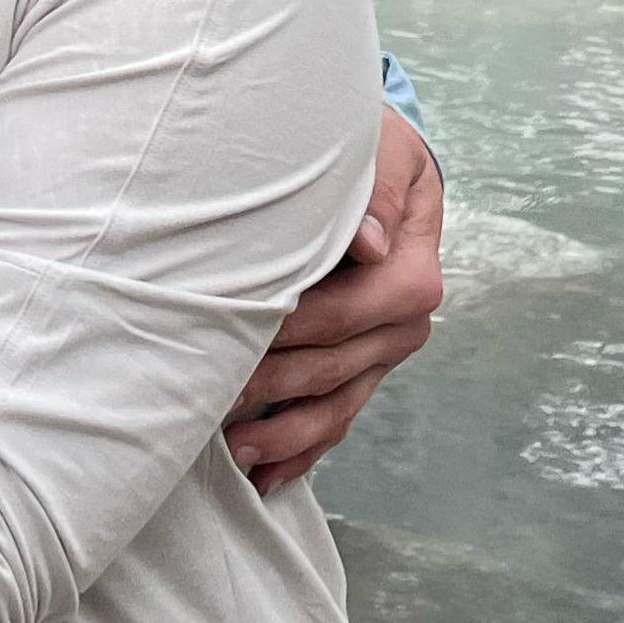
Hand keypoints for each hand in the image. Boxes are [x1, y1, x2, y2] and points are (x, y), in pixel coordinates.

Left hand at [228, 106, 445, 492]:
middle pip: (333, 364)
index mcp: (412, 272)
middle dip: (272, 382)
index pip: (349, 311)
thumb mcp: (380, 147)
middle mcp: (405, 323)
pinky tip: (265, 475)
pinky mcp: (365, 370)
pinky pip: (338, 417)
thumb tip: (369, 241)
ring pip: (336, 405)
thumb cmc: (370, 152)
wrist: (382, 168)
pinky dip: (303, 449)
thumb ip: (376, 188)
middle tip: (210, 394)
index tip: (237, 332)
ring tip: (235, 450)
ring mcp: (385, 354)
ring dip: (285, 433)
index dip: (293, 326)